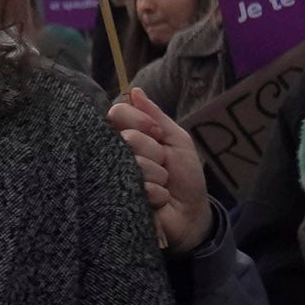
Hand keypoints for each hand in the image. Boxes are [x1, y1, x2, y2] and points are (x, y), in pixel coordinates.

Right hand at [107, 90, 212, 252]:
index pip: (118, 113)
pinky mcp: (115, 200)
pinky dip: (157, 193)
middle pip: (127, 138)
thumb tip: (134, 91)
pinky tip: (159, 200)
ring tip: (163, 185)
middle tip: (163, 165)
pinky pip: (138, 187)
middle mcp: (116, 154)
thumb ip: (156, 115)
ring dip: (158, 175)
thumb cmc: (184, 176)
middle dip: (155, 152)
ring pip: (134, 163)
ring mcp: (113, 177)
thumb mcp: (177, 140)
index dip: (140, 122)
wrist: (191, 213)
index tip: (157, 134)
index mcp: (128, 135)